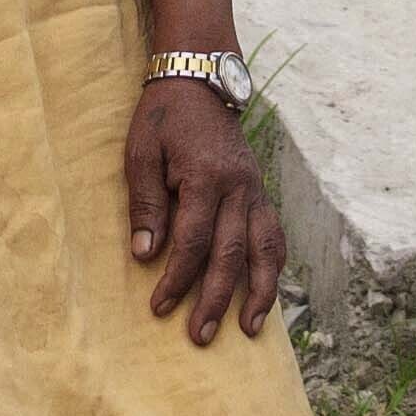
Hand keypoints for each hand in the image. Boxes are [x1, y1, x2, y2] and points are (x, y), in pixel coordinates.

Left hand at [125, 73, 284, 348]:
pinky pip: (273, 234)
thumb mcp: (141, 152)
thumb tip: (146, 254)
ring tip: (248, 329)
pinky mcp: (260, 191)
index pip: (193, 241)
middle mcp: (239, 187)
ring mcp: (255, 190)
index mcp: (206, 177)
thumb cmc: (163, 117)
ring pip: (264, 249)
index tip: (159, 307)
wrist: (200, 80)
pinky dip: (273, 266)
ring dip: (258, 292)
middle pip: (231, 254)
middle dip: (216, 299)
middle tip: (200, 335)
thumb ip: (145, 203)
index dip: (177, 278)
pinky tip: (267, 292)